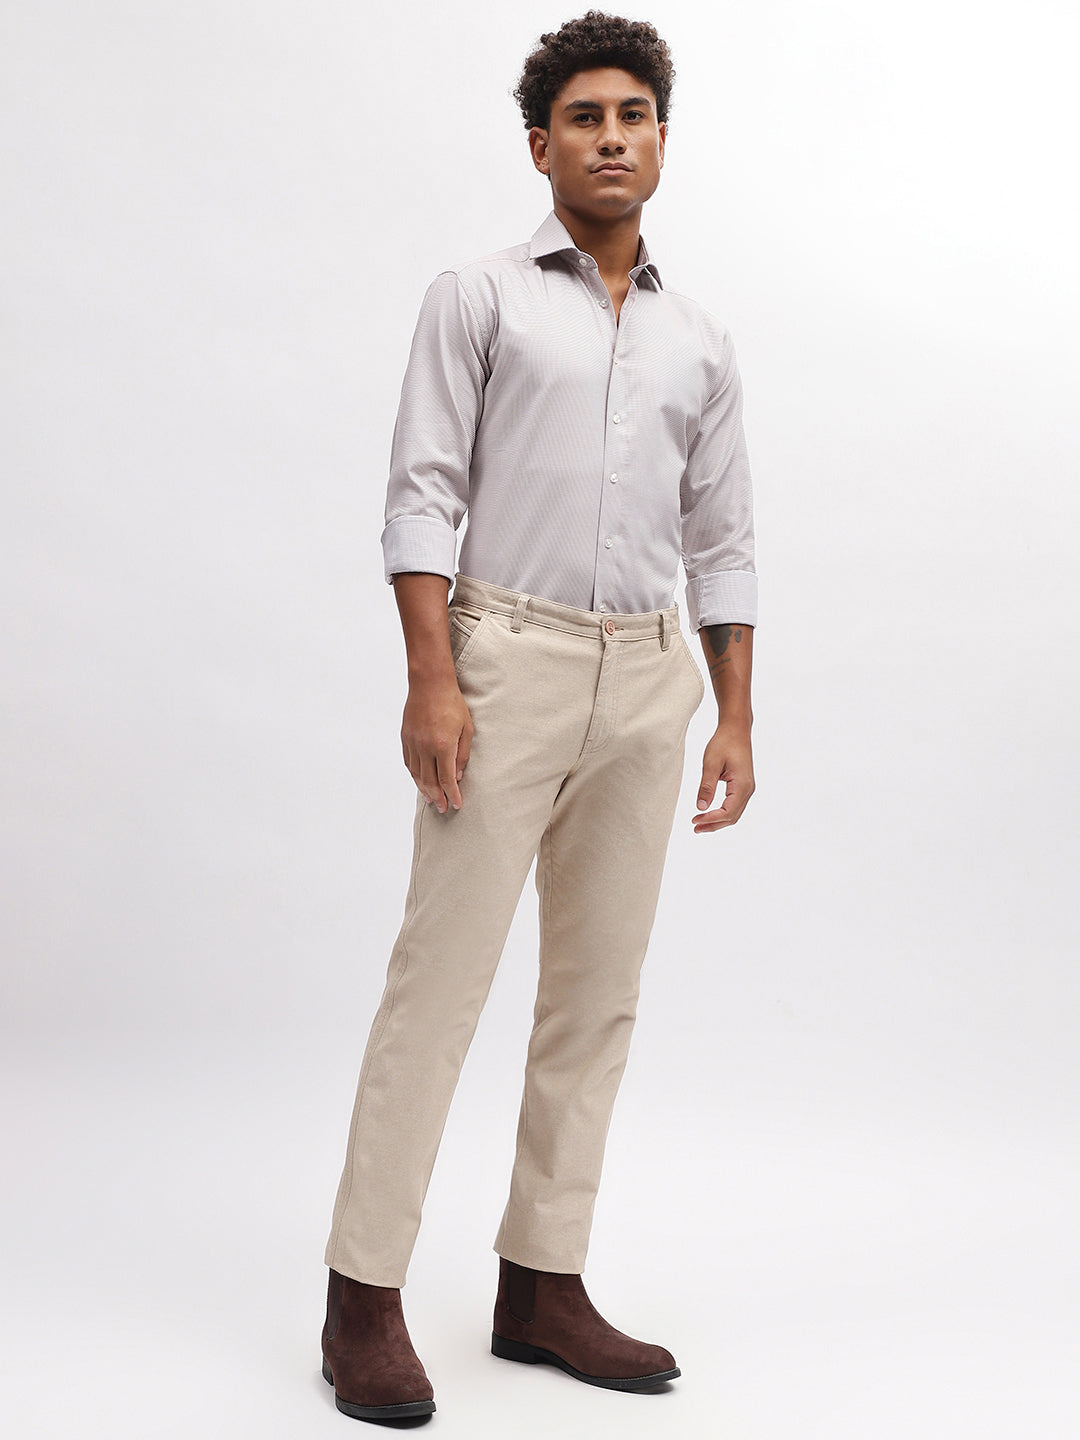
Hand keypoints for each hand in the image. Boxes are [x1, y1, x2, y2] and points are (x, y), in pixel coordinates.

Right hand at [401, 677, 473, 812]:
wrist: (429, 684)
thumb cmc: (452, 703)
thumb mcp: (467, 728)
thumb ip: (463, 754)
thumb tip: (458, 776)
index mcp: (442, 745)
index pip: (446, 779)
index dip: (451, 794)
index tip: (456, 805)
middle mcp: (425, 747)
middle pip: (430, 781)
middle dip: (438, 797)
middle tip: (443, 809)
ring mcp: (413, 743)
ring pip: (417, 774)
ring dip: (424, 789)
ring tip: (431, 800)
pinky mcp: (405, 738)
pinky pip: (409, 762)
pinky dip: (415, 775)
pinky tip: (420, 781)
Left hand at [692, 720, 754, 832]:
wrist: (736, 729)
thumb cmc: (724, 742)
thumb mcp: (711, 764)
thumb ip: (706, 787)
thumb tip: (700, 807)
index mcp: (742, 785)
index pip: (727, 812)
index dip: (710, 819)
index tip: (694, 820)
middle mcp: (748, 790)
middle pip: (732, 817)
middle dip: (713, 825)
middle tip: (694, 828)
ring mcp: (747, 788)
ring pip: (734, 813)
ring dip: (717, 821)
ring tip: (699, 824)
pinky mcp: (742, 785)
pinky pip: (734, 805)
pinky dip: (722, 813)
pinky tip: (709, 814)